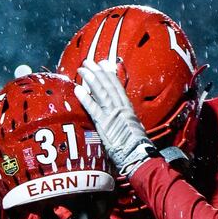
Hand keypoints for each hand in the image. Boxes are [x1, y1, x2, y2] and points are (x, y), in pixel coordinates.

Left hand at [74, 59, 154, 176]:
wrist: (139, 157)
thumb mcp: (135, 130)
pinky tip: (78, 89)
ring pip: (101, 92)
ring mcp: (113, 115)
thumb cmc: (138, 148)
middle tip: (88, 61)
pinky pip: (93, 109)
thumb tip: (123, 117)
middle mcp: (121, 108)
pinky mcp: (105, 125)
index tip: (103, 64)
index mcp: (128, 109)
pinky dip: (86, 99)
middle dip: (97, 72)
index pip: (118, 87)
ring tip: (81, 69)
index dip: (109, 75)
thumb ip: (126, 121)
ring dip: (90, 79)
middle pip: (108, 86)